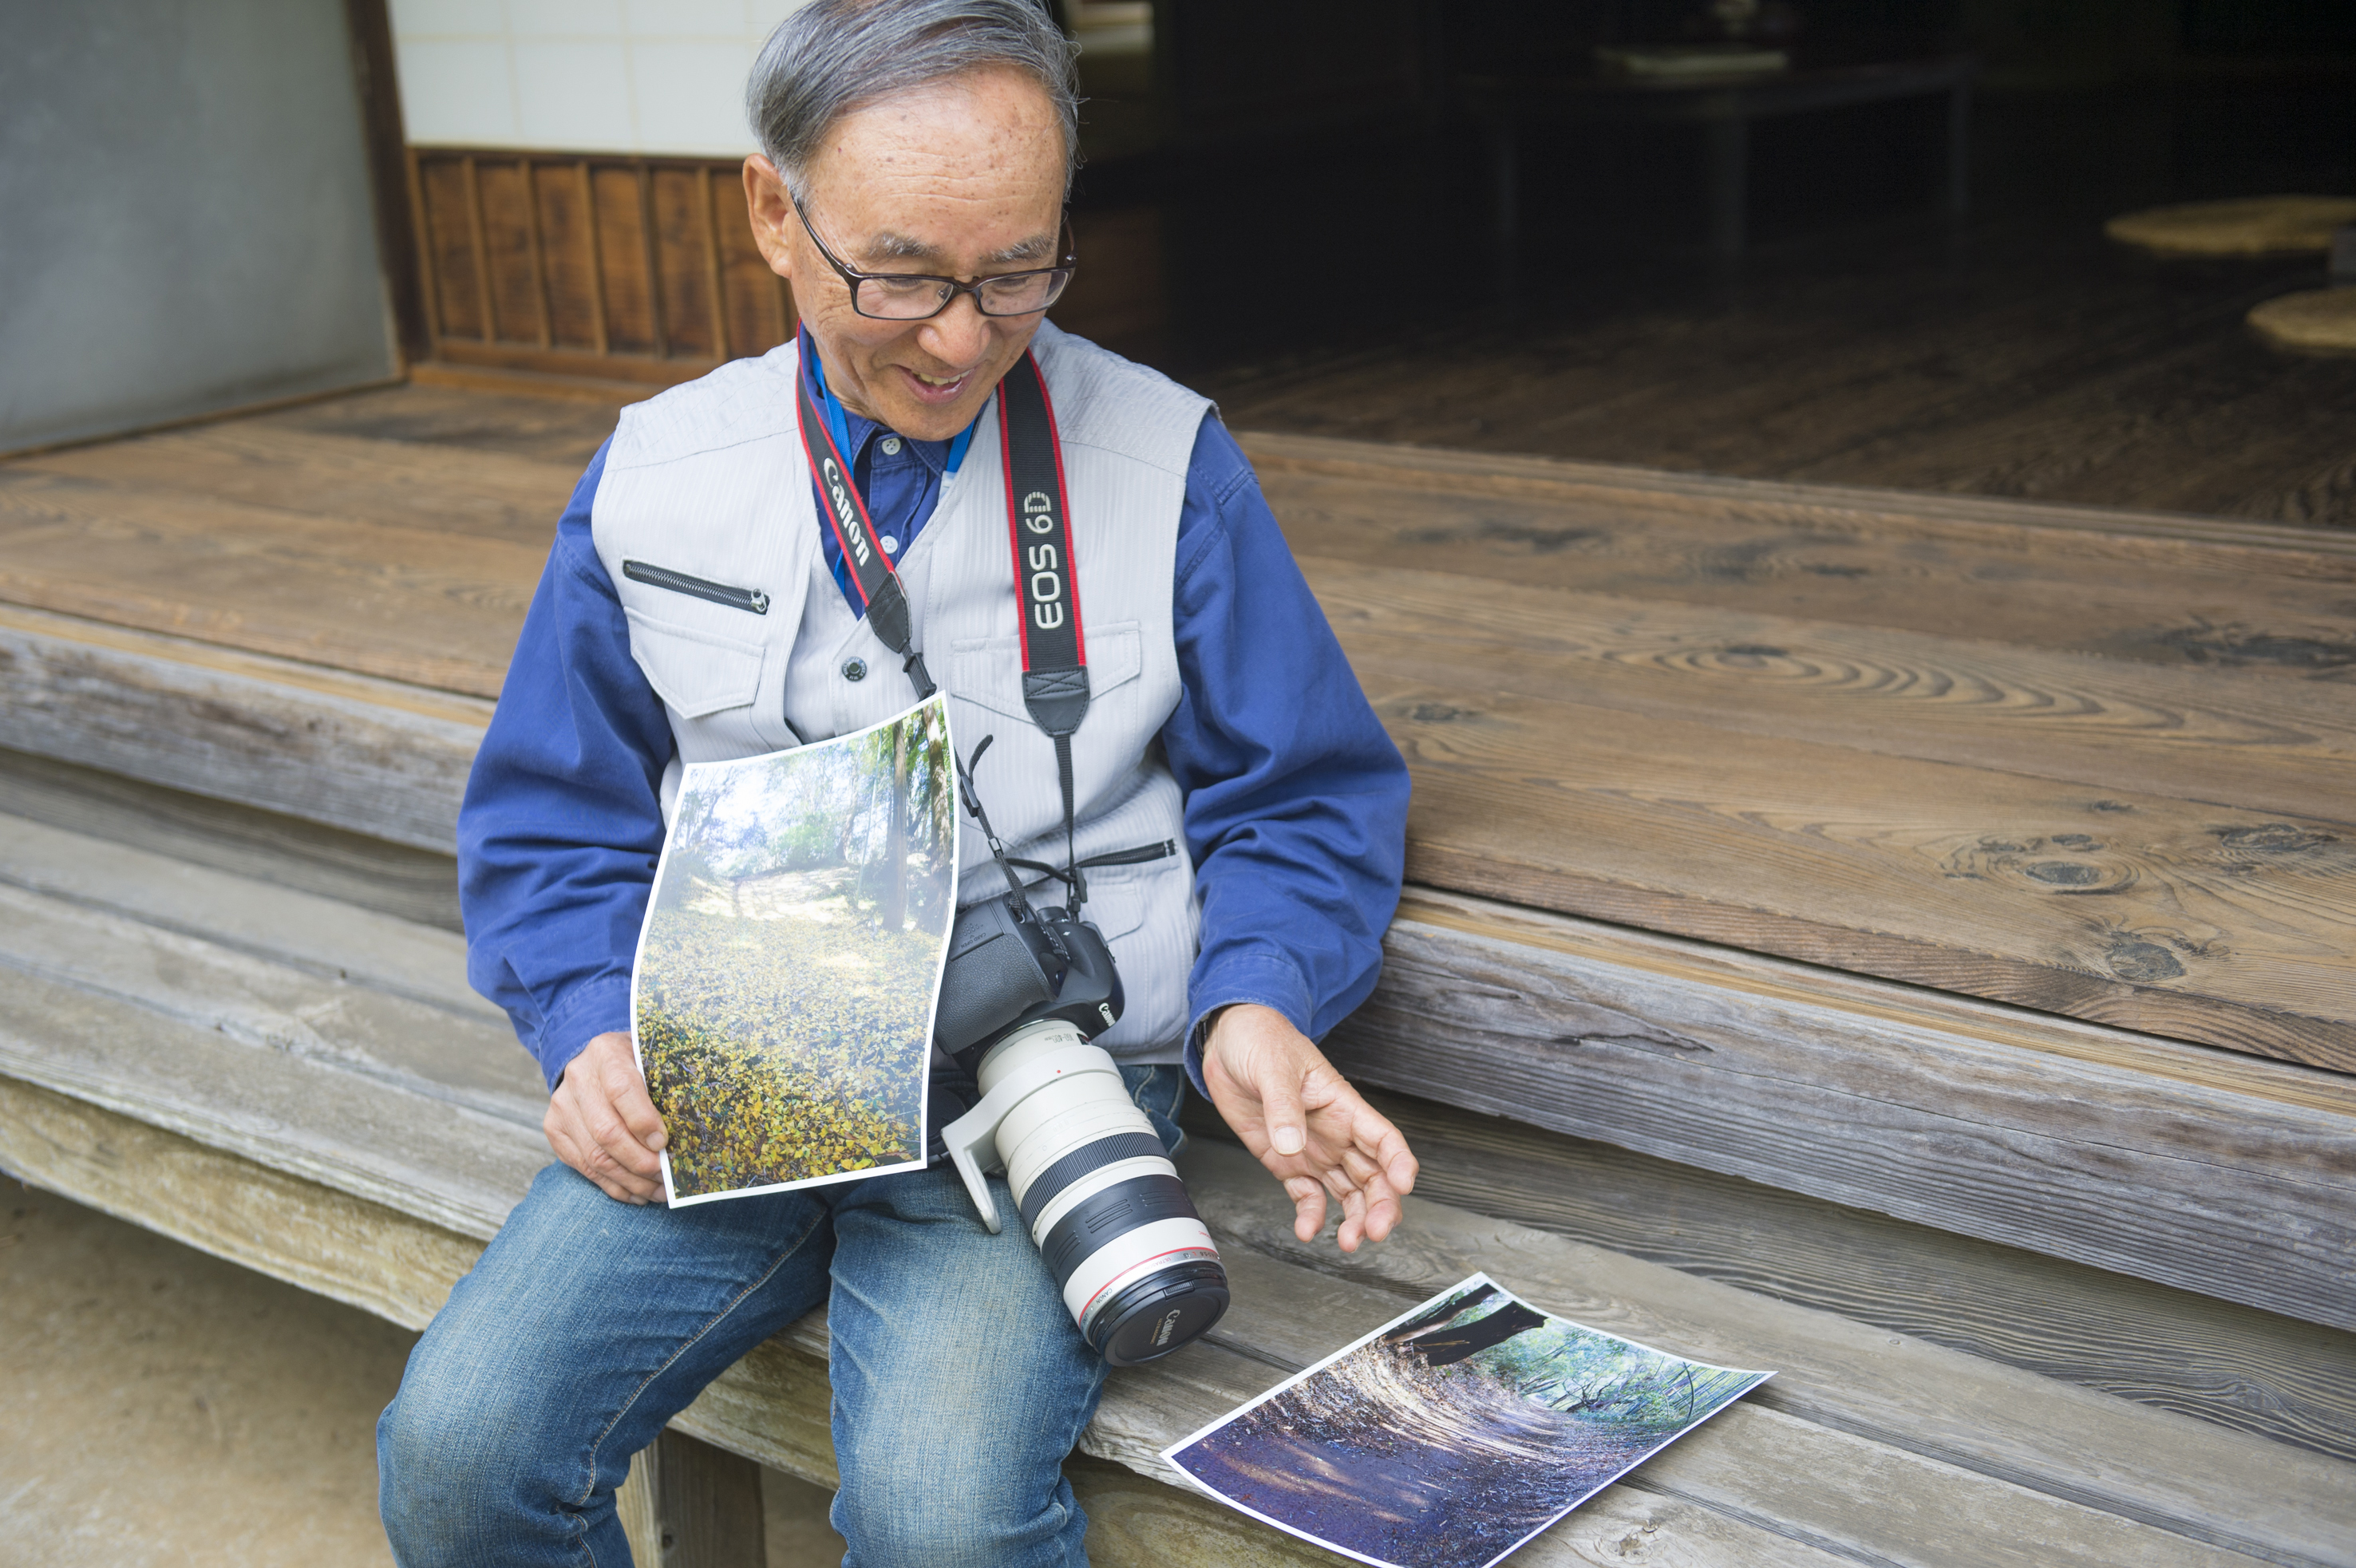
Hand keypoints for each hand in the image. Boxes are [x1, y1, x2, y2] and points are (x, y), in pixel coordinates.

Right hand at [544, 1032, 668, 1203]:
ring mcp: (562, 1106)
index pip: (622, 1090)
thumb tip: (691, 1129)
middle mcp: (578, 1078)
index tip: (664, 1143)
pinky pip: (584, 1167)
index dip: (643, 1122)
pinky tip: (637, 1193)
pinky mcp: (555, 1130)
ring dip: (630, 1181)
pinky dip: (613, 1186)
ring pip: (595, 1156)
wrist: (593, 1061)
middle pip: (606, 1131)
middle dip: (639, 1162)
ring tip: (657, 1191)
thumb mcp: (652, 1060)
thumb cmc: (636, 1063)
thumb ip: (666, 1085)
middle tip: (666, 1178)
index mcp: (606, 1053)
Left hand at [1202, 1004, 1417, 1252]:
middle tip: (1375, 1231)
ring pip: (1348, 1192)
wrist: (1229, 1044)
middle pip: (1373, 1175)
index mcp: (1344, 1106)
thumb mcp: (1274, 1067)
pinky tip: (1307, 1230)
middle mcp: (1336, 1134)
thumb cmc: (1262, 1041)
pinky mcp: (1288, 1164)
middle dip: (1381, 1205)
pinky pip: (1308, 1195)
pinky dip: (1311, 1216)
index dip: (1399, 1162)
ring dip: (1353, 1219)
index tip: (1404, 1185)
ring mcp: (1314, 1151)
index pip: (1384, 1138)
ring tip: (1349, 1242)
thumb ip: (1283, 1106)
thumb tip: (1291, 1144)